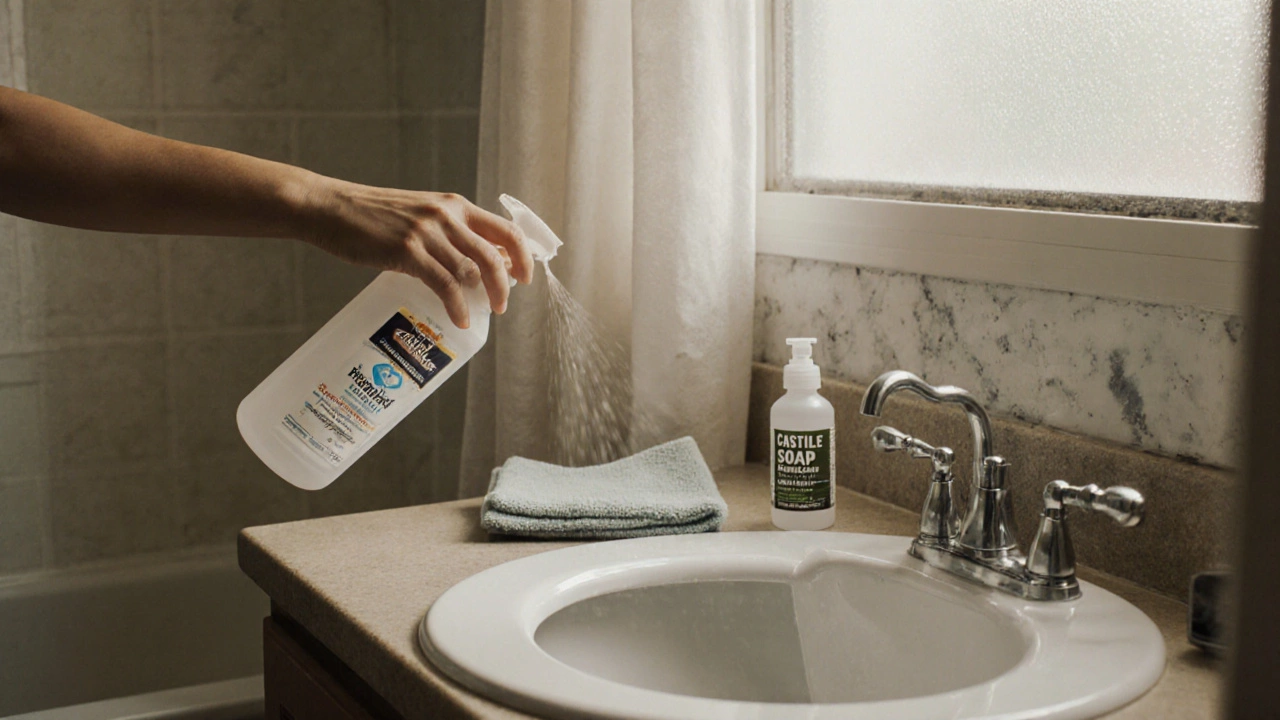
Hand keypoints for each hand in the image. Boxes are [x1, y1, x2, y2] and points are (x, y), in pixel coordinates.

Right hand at [297, 178, 533, 328]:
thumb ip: (446, 232)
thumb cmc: (371, 216)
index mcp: (454, 205)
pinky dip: (457, 306)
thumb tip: (473, 263)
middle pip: (494, 254)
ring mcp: (427, 233)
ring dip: (486, 296)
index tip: (524, 276)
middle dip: (506, 283)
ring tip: (485, 314)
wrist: (330, 207)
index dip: (521, 255)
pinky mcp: (407, 251)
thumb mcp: (418, 215)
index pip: (504, 229)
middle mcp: (446, 216)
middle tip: (503, 304)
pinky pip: (444, 284)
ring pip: (472, 270)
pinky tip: (459, 320)